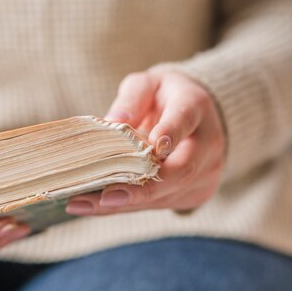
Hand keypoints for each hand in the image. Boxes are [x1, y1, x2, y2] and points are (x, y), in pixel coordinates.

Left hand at [66, 71, 224, 214]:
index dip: (170, 133)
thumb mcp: (147, 84)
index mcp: (195, 107)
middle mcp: (208, 144)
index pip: (184, 120)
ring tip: (82, 204)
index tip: (154, 146)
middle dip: (142, 188)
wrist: (197, 115)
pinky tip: (95, 206)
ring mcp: (206, 173)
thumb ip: (132, 98)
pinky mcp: (195, 193)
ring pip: (167, 194)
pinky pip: (160, 203)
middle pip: (181, 170)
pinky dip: (127, 206)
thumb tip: (113, 122)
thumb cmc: (163, 97)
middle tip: (105, 195)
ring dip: (124, 203)